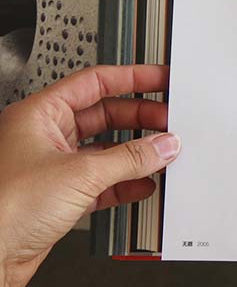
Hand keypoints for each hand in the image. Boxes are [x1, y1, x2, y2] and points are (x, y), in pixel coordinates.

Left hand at [0, 65, 180, 286]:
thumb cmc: (5, 208)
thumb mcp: (80, 174)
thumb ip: (130, 157)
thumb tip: (163, 145)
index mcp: (39, 115)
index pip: (95, 82)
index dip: (133, 78)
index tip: (162, 79)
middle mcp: (45, 137)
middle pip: (105, 115)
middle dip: (141, 119)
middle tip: (171, 122)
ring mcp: (53, 168)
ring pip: (106, 150)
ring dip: (136, 153)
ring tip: (165, 153)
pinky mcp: (60, 198)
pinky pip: (102, 182)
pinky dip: (126, 182)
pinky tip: (145, 184)